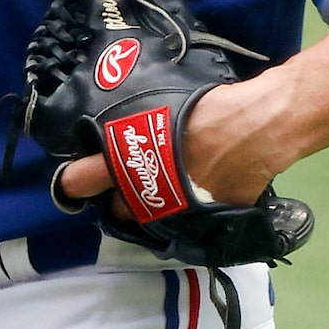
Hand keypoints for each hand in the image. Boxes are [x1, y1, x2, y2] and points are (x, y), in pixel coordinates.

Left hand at [54, 79, 292, 210]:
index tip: (73, 181)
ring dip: (151, 209)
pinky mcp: (203, 221)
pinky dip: (188, 213)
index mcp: (125, 159)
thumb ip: (135, 127)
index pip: (81, 179)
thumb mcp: (158, 106)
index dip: (74, 181)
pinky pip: (186, 222)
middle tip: (127, 184)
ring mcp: (173, 211)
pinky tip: (196, 196)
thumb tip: (122, 129)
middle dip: (119, 199)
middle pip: (116, 209)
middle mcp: (144, 191)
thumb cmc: (206, 108)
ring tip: (162, 191)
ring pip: (149, 221)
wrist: (255, 127)